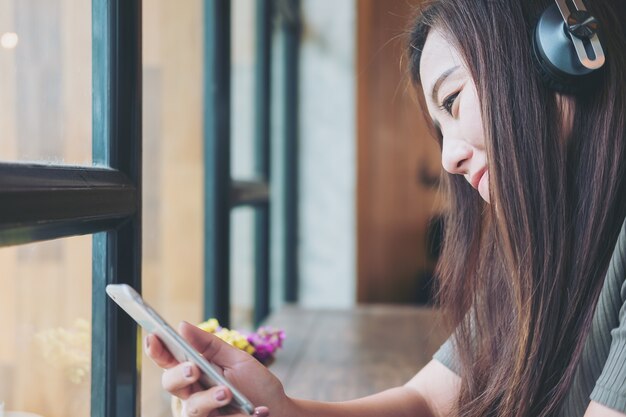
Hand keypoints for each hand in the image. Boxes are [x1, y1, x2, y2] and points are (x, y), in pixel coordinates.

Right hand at [145, 321, 292, 416]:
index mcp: (194, 371)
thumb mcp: (237, 359)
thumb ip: (210, 345)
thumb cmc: (255, 384)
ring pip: (191, 410)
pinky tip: (255, 411)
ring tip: (226, 393)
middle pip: (171, 384)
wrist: (278, 410)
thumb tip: (182, 326)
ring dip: (207, 400)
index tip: (153, 336)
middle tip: (194, 369)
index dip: (157, 349)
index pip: (169, 360)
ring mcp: (203, 413)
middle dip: (179, 375)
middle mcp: (193, 393)